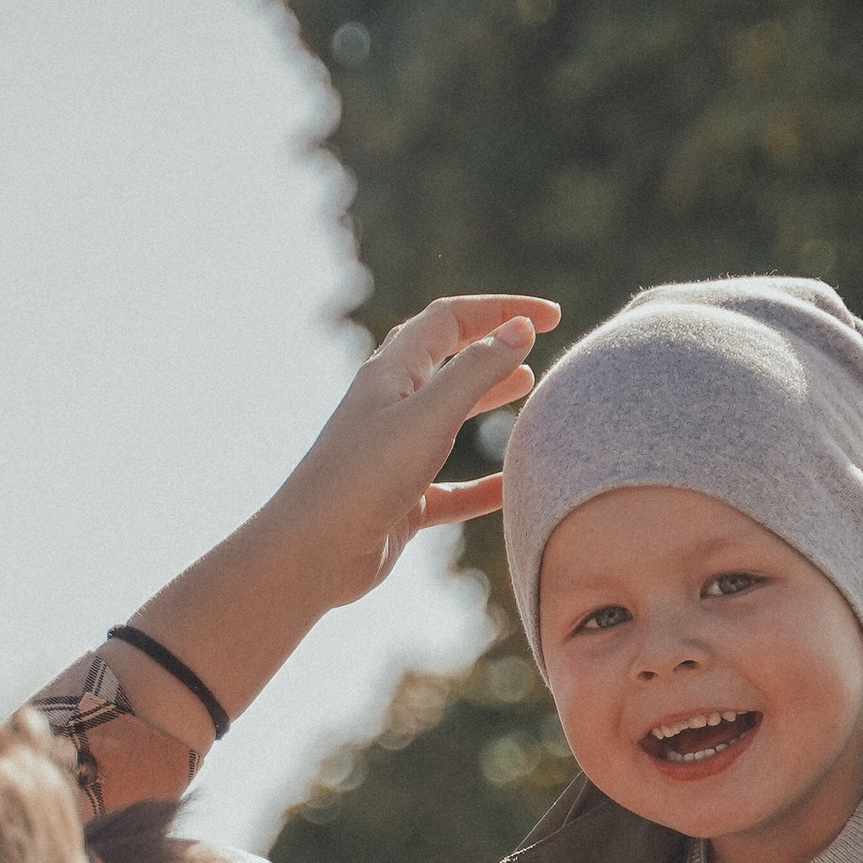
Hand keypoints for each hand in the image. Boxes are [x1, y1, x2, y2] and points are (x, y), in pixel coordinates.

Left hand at [272, 296, 560, 609]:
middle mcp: (389, 408)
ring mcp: (393, 455)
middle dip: (489, 342)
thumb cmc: (364, 479)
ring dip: (485, 396)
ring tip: (526, 385)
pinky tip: (511, 486)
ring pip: (447, 417)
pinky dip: (481, 483)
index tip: (550, 316)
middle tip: (535, 338)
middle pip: (444, 359)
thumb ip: (476, 372)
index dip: (500, 309)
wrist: (312, 553)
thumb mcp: (429, 417)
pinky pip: (449, 487)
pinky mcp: (400, 502)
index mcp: (390, 374)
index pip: (449, 319)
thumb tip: (521, 328)